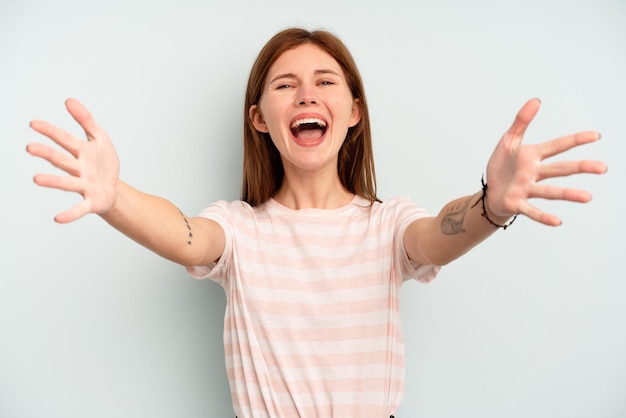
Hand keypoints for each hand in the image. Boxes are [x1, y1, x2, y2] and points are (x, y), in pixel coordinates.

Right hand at [27, 98, 119, 222]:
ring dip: (52, 181)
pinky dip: (70, 214)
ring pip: (67, 183)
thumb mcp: (100, 138)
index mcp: (81, 152)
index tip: (33, 123)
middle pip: (61, 160)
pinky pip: (80, 209)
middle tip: (30, 148)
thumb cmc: (103, 164)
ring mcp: (84, 186)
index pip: (64, 139)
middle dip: (47, 153)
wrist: (115, 190)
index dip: (50, 131)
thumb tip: (69, 100)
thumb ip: (86, 120)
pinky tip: (58, 219)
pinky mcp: (91, 202)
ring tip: (36, 179)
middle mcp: (78, 169)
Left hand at [485, 98, 606, 225]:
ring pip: (549, 191)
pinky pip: (531, 211)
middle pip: (559, 169)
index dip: (575, 140)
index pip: (557, 146)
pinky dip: (543, 216)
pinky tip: (558, 221)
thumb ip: (521, 122)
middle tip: (602, 168)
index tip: (596, 136)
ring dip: (568, 194)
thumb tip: (536, 100)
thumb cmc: (502, 166)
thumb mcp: (508, 141)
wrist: (489, 191)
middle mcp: (534, 173)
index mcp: (532, 156)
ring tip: (587, 197)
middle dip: (580, 167)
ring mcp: (526, 189)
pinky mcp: (516, 204)